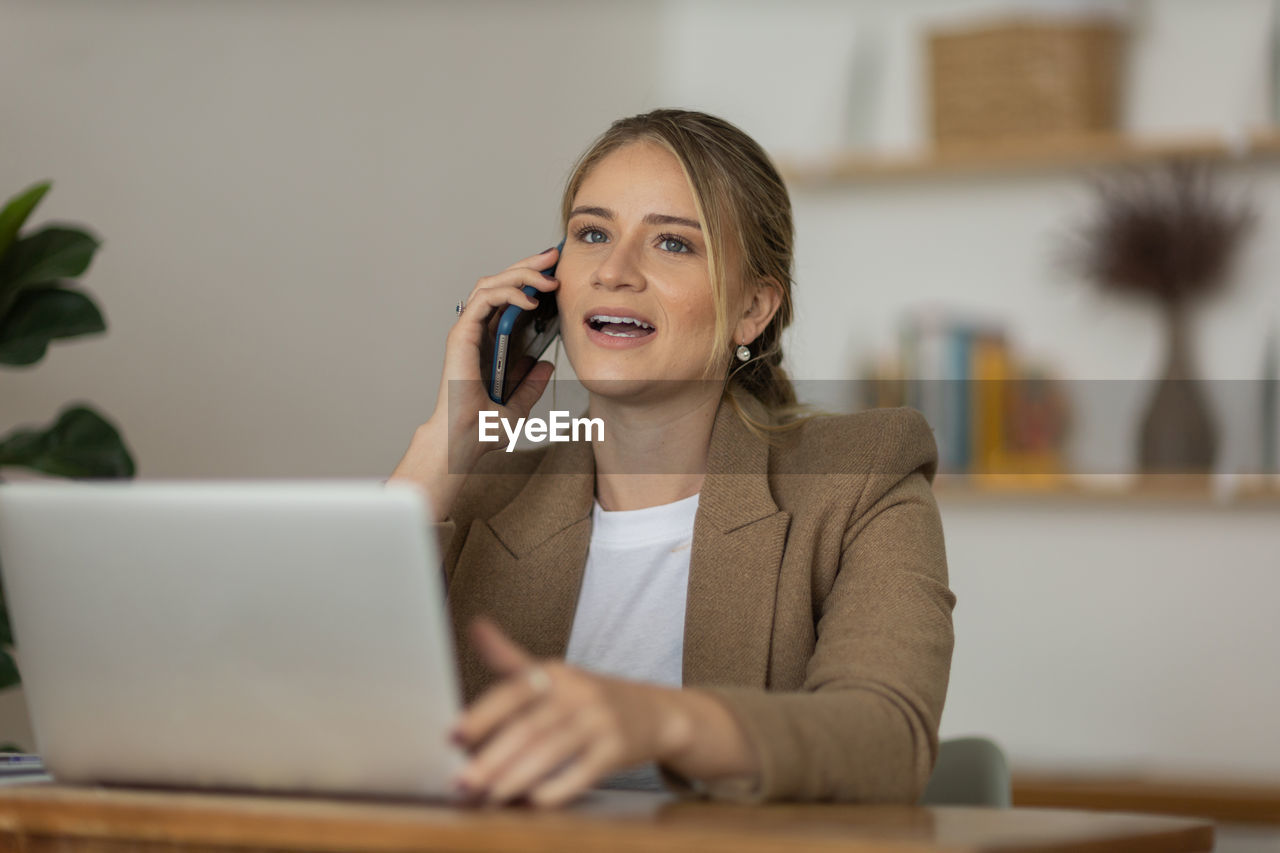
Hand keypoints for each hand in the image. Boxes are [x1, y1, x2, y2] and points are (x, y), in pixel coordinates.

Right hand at [388, 247, 559, 518]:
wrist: (467, 440)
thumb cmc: (483, 427)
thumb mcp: (520, 403)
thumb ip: (531, 384)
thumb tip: (546, 365)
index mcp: (489, 342)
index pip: (508, 298)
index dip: (530, 279)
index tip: (556, 271)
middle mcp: (477, 332)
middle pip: (501, 283)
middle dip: (528, 265)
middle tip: (555, 255)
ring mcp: (468, 331)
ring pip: (491, 284)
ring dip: (521, 274)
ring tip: (549, 276)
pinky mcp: (462, 335)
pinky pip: (484, 301)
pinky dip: (508, 293)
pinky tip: (531, 299)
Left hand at [450, 618, 685, 807]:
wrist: (654, 712)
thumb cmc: (589, 698)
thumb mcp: (553, 674)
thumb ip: (509, 658)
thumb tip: (475, 624)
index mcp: (555, 673)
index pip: (514, 691)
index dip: (483, 713)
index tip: (453, 736)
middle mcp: (578, 692)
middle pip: (529, 727)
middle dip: (492, 757)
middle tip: (463, 782)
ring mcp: (600, 721)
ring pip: (551, 750)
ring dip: (516, 777)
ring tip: (489, 796)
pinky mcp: (616, 750)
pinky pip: (583, 771)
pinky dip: (557, 788)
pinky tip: (534, 800)